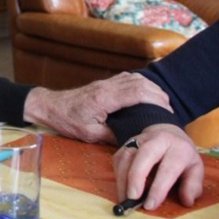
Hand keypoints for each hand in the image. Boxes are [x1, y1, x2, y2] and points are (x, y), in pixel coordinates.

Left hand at [23, 72, 171, 142]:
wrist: (49, 106)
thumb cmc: (67, 121)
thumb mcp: (90, 134)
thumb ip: (112, 135)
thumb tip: (133, 140)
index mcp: (104, 98)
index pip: (137, 92)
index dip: (155, 100)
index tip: (167, 112)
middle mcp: (106, 87)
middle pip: (140, 82)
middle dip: (158, 94)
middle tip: (169, 110)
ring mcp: (104, 83)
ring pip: (134, 78)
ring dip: (151, 87)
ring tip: (162, 103)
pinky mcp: (103, 83)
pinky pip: (126, 78)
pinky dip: (140, 84)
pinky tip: (146, 94)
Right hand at [113, 124, 202, 209]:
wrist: (168, 133)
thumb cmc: (182, 156)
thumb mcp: (196, 169)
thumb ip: (193, 185)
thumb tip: (186, 201)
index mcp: (178, 148)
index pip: (168, 168)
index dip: (158, 188)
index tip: (150, 205)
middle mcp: (157, 140)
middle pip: (144, 156)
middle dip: (136, 178)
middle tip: (132, 198)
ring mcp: (139, 140)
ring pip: (127, 156)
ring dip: (123, 179)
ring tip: (124, 198)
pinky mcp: (126, 143)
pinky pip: (118, 158)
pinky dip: (118, 175)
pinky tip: (121, 188)